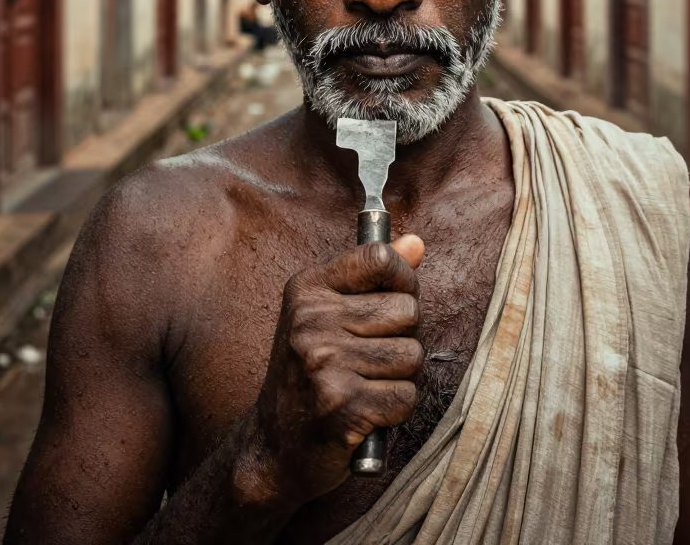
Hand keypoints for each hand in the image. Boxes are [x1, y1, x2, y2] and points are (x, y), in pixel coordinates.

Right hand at [248, 234, 424, 507]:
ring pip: (412, 356)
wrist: (274, 446)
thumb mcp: (329, 314)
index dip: (404, 279)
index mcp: (308, 290)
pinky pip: (405, 397)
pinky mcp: (342, 407)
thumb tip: (415, 243)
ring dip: (400, 377)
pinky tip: (366, 413)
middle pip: (408, 311)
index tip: (396, 298)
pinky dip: (395, 410)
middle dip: (403, 338)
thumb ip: (373, 276)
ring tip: (366, 385)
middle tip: (370, 358)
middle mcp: (311, 321)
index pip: (380, 257)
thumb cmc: (309, 374)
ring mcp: (324, 364)